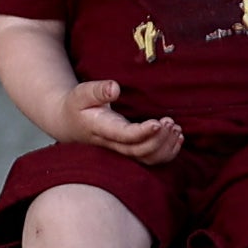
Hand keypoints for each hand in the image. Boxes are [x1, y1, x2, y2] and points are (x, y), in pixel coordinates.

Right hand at [55, 79, 184, 161]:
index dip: (143, 132)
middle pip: (140, 151)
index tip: (158, 122)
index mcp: (102, 129)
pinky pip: (152, 159)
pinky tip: (177, 138)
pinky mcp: (131, 151)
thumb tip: (115, 88)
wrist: (69, 124)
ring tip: (176, 129)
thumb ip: (98, 90)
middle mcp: (114, 145)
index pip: (125, 136)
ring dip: (166, 146)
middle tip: (170, 121)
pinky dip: (168, 152)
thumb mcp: (81, 93)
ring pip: (148, 159)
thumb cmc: (77, 106)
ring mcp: (123, 151)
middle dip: (159, 138)